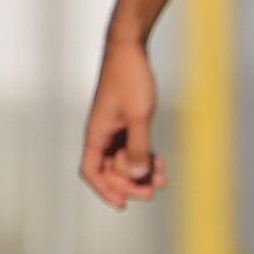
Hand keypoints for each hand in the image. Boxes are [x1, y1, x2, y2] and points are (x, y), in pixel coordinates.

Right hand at [79, 41, 165, 209]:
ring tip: (162, 179)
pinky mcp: (124, 120)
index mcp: (96, 133)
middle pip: (109, 169)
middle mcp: (100, 133)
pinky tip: (160, 164)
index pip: (91, 171)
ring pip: (123, 159)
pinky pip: (132, 146)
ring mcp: (113, 127)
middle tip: (153, 191)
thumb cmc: (130, 79)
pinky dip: (144, 156)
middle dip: (129, 183)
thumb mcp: (139, 115)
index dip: (105, 190)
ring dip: (140, 171)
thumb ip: (138, 146)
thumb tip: (135, 176)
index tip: (123, 204)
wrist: (129, 49)